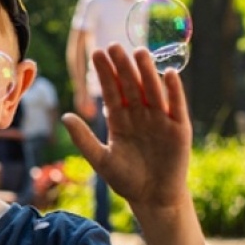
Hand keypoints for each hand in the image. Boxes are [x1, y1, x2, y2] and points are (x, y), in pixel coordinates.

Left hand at [63, 45, 191, 211]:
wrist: (153, 199)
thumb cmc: (126, 180)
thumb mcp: (101, 160)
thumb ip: (84, 139)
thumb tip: (66, 116)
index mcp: (121, 120)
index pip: (111, 92)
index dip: (105, 74)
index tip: (96, 53)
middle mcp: (140, 115)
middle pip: (131, 86)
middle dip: (122, 67)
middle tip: (114, 45)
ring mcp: (160, 120)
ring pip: (152, 91)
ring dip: (147, 72)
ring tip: (140, 52)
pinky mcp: (179, 128)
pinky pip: (177, 106)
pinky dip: (174, 91)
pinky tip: (168, 73)